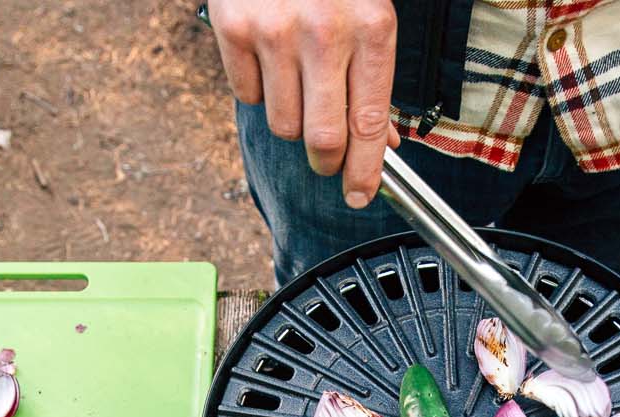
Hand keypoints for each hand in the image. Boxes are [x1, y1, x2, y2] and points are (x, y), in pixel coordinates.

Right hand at [210, 0, 401, 207]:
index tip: (359, 195)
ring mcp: (276, 31)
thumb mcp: (369, 12)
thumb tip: (384, 141)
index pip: (368, 123)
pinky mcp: (234, 28)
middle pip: (322, 138)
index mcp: (372, 27)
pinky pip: (247, 95)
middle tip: (325, 157)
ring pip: (282, 125)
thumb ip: (375, 77)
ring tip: (297, 83)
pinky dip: (258, 88)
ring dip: (291, 119)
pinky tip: (269, 57)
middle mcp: (326, 32)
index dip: (364, 171)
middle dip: (325, 160)